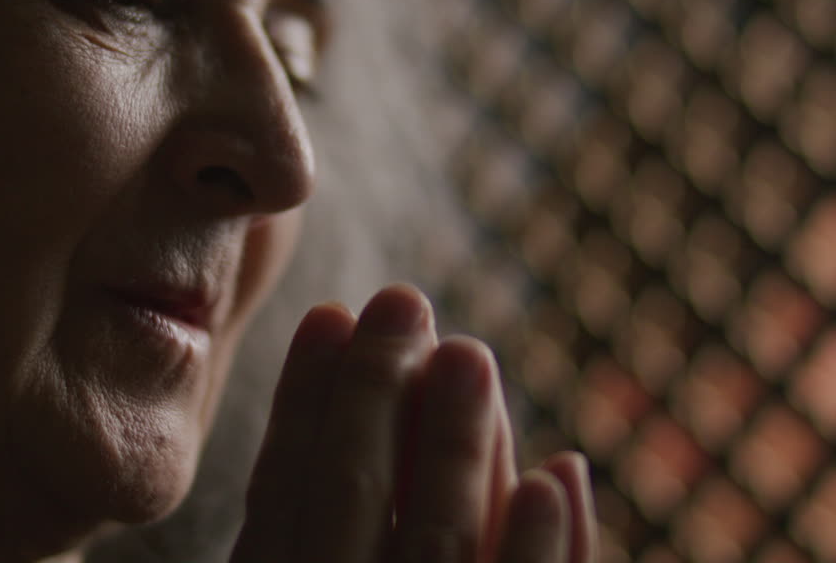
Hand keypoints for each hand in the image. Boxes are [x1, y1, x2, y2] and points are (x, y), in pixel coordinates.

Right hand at [231, 285, 596, 562]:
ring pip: (437, 542)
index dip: (302, 402)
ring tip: (468, 350)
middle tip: (402, 299)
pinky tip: (557, 473)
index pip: (278, 499)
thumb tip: (298, 372)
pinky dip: (545, 548)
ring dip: (455, 440)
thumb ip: (289, 520)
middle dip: (376, 390)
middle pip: (353, 499)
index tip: (328, 314)